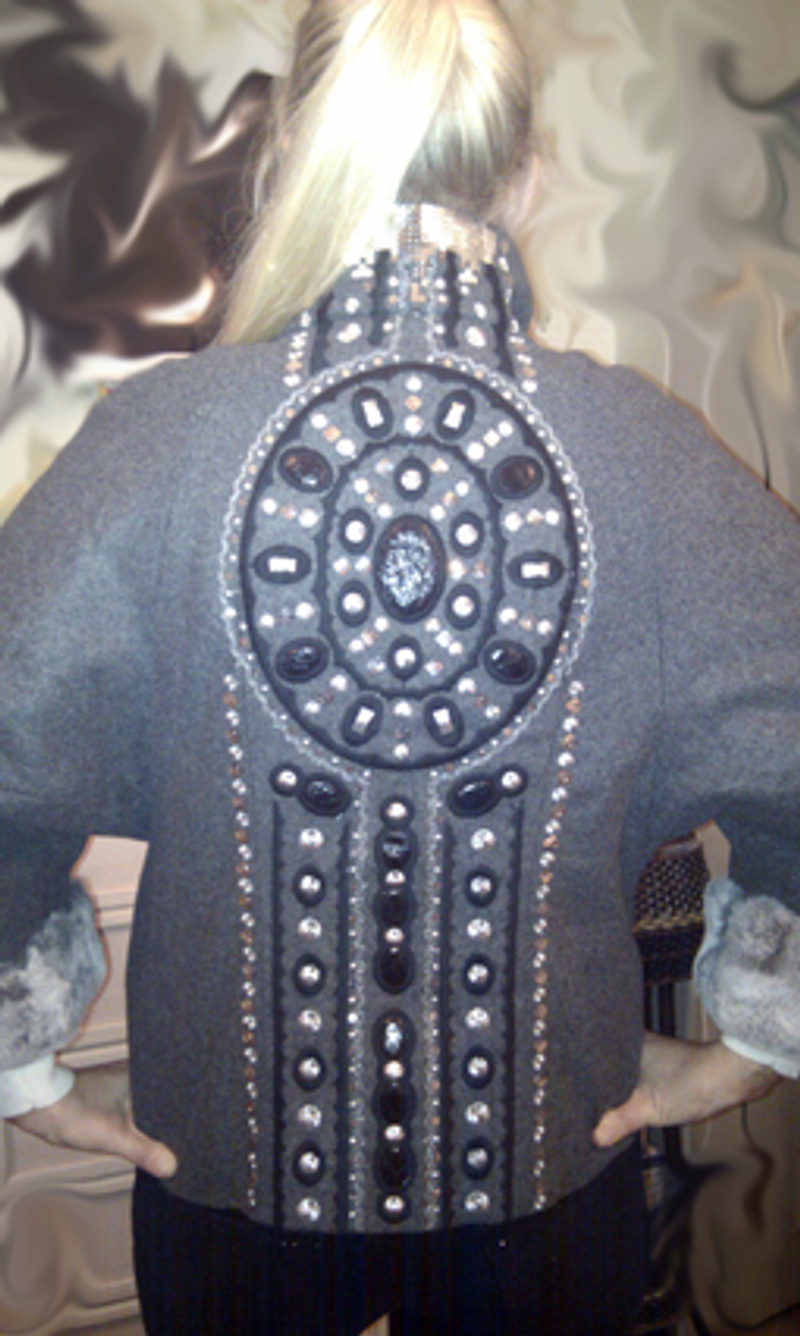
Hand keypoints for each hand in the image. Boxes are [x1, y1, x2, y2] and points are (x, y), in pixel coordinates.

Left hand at [10, 1064, 176, 1176]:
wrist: (39, 1104)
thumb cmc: (73, 1112)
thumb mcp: (114, 1137)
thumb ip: (144, 1151)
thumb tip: (171, 1165)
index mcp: (141, 1075)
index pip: (172, 1092)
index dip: (182, 1113)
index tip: (191, 1133)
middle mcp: (132, 1074)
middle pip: (160, 1100)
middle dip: (166, 1121)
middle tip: (173, 1144)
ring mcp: (119, 1082)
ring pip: (145, 1104)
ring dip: (149, 1122)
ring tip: (156, 1142)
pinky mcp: (107, 1093)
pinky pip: (131, 1107)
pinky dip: (135, 1121)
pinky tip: (134, 1134)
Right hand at [593, 1031, 780, 1148]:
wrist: (731, 1078)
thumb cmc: (692, 1082)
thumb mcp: (648, 1108)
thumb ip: (619, 1121)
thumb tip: (597, 1135)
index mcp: (628, 1044)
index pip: (596, 1061)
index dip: (586, 1080)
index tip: (575, 1098)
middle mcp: (640, 1044)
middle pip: (611, 1069)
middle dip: (603, 1090)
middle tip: (589, 1112)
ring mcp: (656, 1055)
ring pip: (628, 1076)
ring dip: (621, 1094)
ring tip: (608, 1113)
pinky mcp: (669, 1067)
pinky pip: (643, 1081)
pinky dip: (637, 1094)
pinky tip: (636, 1108)